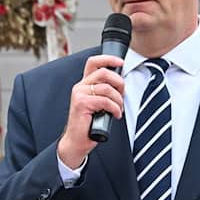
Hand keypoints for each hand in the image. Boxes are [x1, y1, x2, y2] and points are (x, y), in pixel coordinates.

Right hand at [57, 54, 124, 168]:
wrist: (77, 141)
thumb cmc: (89, 124)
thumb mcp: (99, 104)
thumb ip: (105, 92)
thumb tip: (121, 84)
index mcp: (84, 84)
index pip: (93, 62)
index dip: (108, 59)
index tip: (121, 62)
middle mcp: (80, 86)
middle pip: (103, 72)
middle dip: (119, 82)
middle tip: (122, 94)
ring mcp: (79, 94)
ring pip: (107, 88)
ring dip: (118, 100)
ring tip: (118, 109)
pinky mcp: (82, 103)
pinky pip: (105, 101)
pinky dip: (115, 108)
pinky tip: (115, 115)